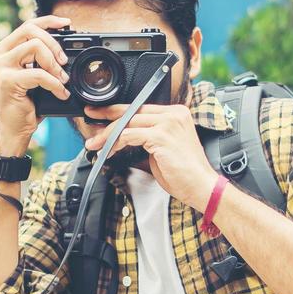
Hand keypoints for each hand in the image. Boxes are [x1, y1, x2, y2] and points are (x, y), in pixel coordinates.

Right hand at [0, 15, 72, 156]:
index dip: (48, 21)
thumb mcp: (32, 74)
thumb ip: (39, 57)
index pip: (27, 25)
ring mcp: (0, 66)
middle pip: (31, 31)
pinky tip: (60, 93)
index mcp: (3, 49)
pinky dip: (54, 83)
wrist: (13, 129)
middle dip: (54, 44)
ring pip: (36, 47)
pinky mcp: (7, 80)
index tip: (67, 24)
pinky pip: (38, 73)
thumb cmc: (25, 102)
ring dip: (55, 64)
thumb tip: (63, 44)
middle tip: (64, 62)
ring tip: (62, 79)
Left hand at [83, 103, 217, 210]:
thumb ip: (148, 137)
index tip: (102, 113)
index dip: (120, 109)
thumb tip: (125, 135)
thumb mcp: (164, 148)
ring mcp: (168, 124)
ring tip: (94, 144)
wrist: (202, 187)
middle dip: (108, 115)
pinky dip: (115, 143)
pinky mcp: (161, 136)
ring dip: (107, 134)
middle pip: (133, 110)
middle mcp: (173, 114)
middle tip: (91, 116)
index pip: (142, 107)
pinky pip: (129, 135)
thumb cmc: (184, 173)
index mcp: (176, 113)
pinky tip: (107, 151)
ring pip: (128, 122)